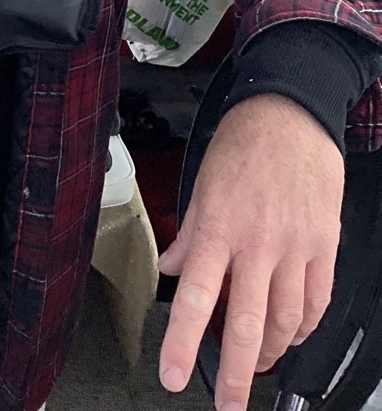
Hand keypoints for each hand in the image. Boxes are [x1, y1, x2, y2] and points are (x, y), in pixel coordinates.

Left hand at [158, 93, 343, 410]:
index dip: (182, 341)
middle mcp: (257, 243)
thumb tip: (176, 271)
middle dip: (233, 374)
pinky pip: (316, 302)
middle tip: (225, 405)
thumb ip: (189, 234)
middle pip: (245, 324)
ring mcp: (295, 247)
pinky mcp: (325, 246)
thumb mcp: (201, 185)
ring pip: (284, 321)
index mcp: (218, 227)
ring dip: (268, 353)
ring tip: (253, 367)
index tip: (171, 374)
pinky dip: (302, 328)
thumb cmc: (243, 144)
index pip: (197, 296)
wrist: (292, 114)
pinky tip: (290, 335)